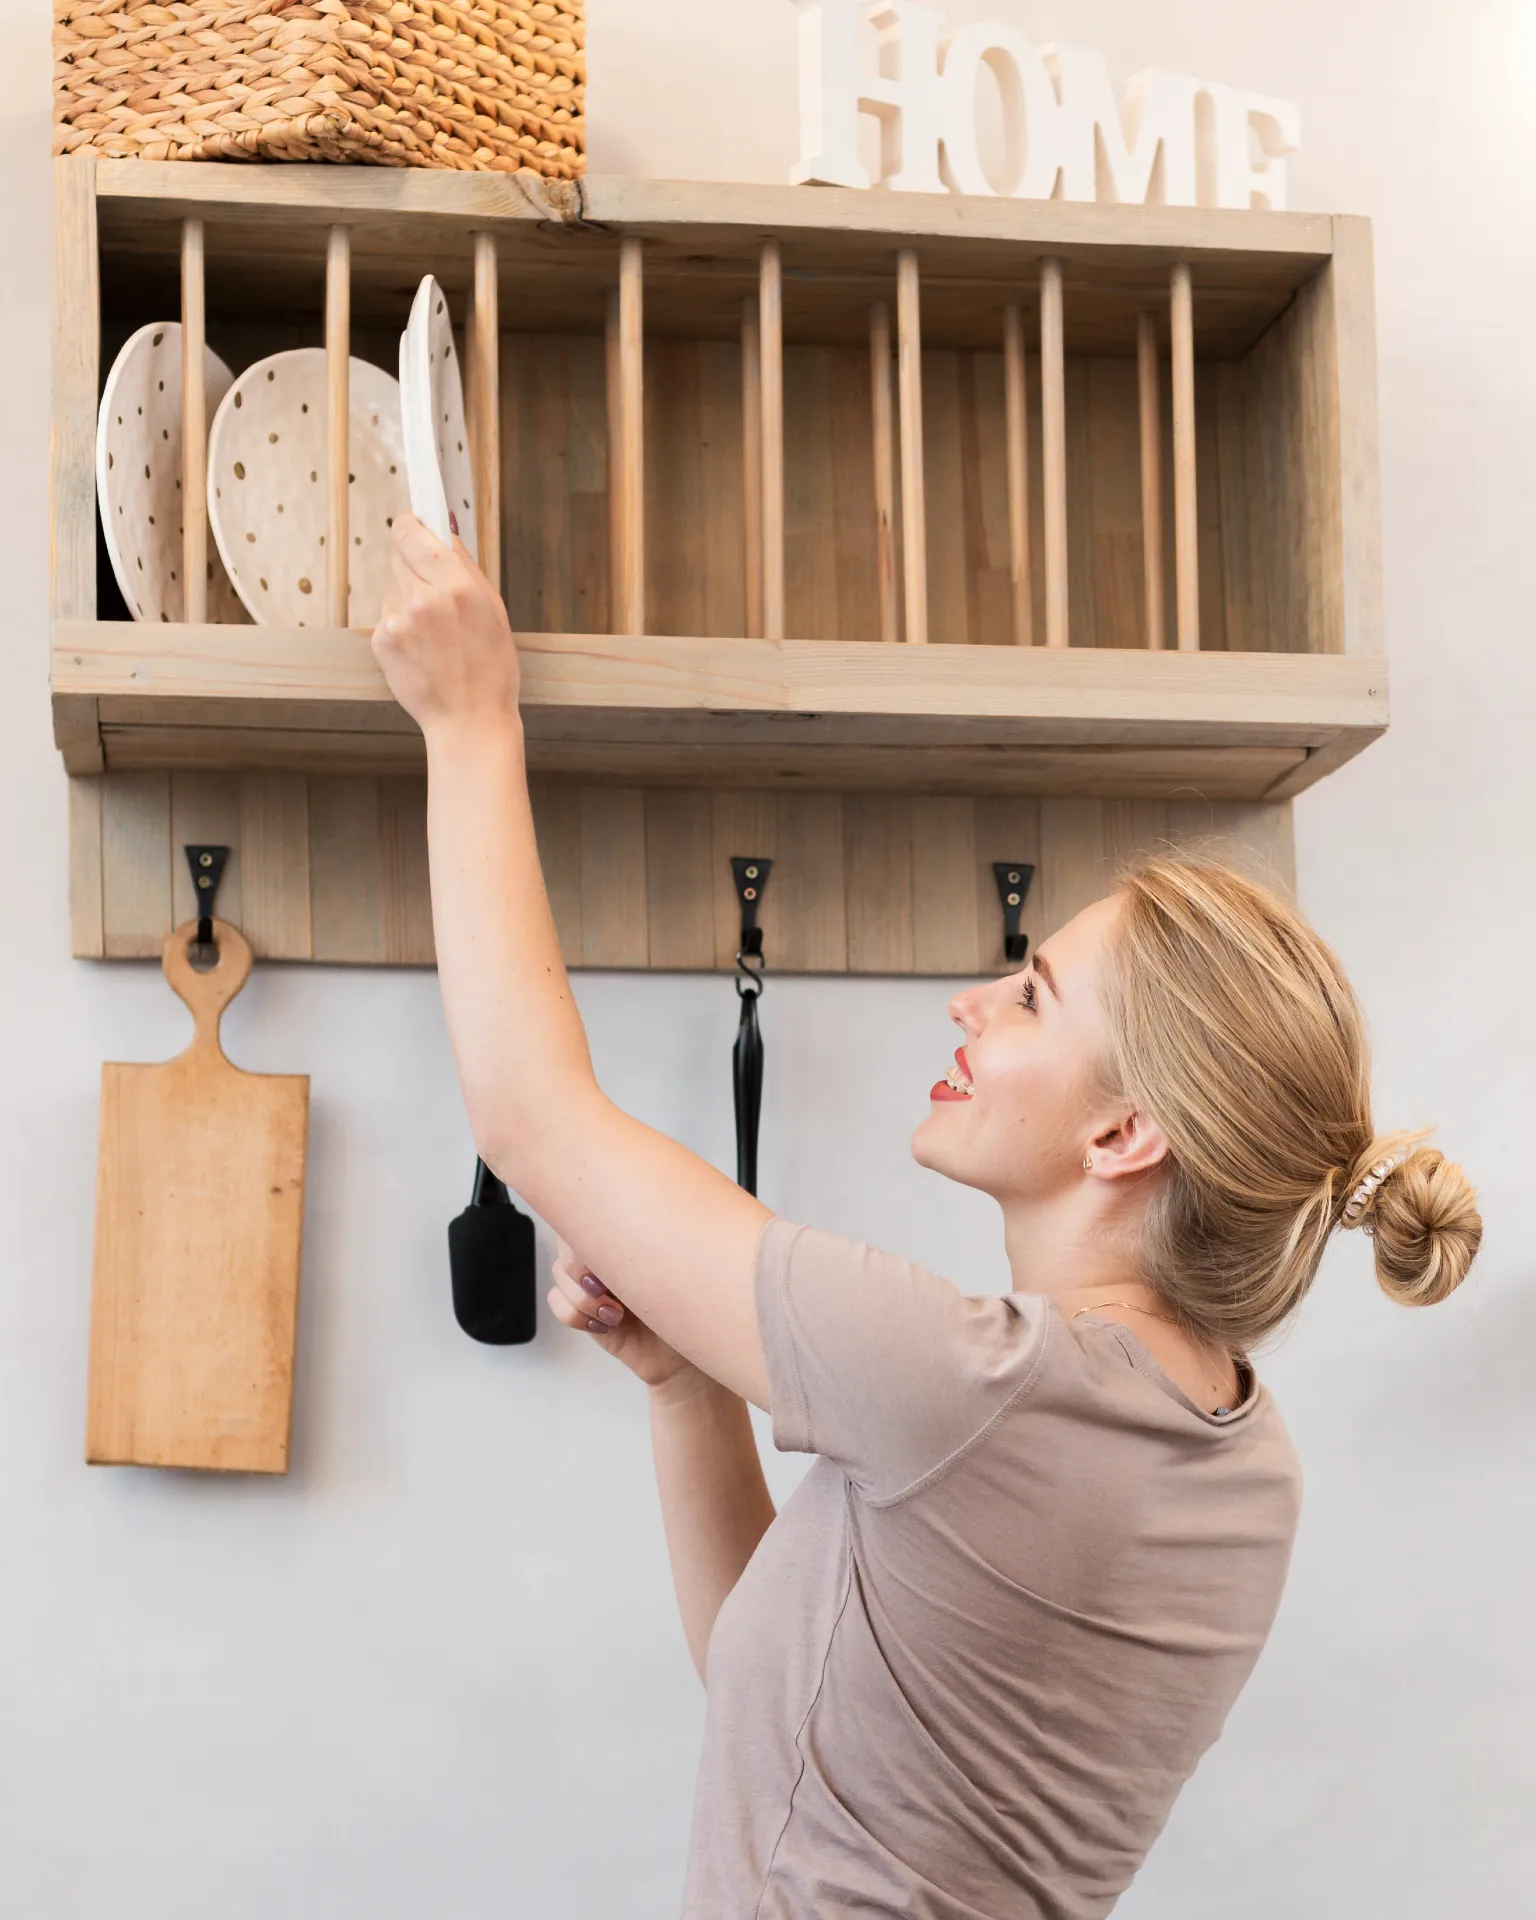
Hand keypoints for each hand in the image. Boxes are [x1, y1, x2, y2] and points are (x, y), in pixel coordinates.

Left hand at [371, 513, 519, 739]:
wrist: (470, 721)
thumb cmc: (490, 670)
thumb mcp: (494, 611)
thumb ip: (465, 567)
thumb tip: (445, 531)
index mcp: (458, 587)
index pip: (413, 533)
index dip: (410, 524)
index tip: (412, 521)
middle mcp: (424, 599)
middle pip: (399, 555)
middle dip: (414, 564)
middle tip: (435, 588)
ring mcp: (399, 622)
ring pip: (394, 588)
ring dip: (409, 599)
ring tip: (435, 633)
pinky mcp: (382, 642)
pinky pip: (389, 617)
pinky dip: (402, 627)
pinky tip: (423, 649)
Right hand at [547, 1240, 701, 1394]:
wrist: (681, 1355)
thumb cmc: (686, 1309)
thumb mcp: (673, 1269)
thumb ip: (649, 1245)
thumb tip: (627, 1228)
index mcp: (628, 1232)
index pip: (590, 1212)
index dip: (586, 1235)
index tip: (604, 1257)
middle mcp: (606, 1254)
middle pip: (567, 1242)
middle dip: (581, 1268)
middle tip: (606, 1288)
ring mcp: (592, 1281)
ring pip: (559, 1275)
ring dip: (584, 1298)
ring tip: (616, 1313)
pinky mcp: (583, 1309)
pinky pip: (558, 1304)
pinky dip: (577, 1315)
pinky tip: (605, 1323)